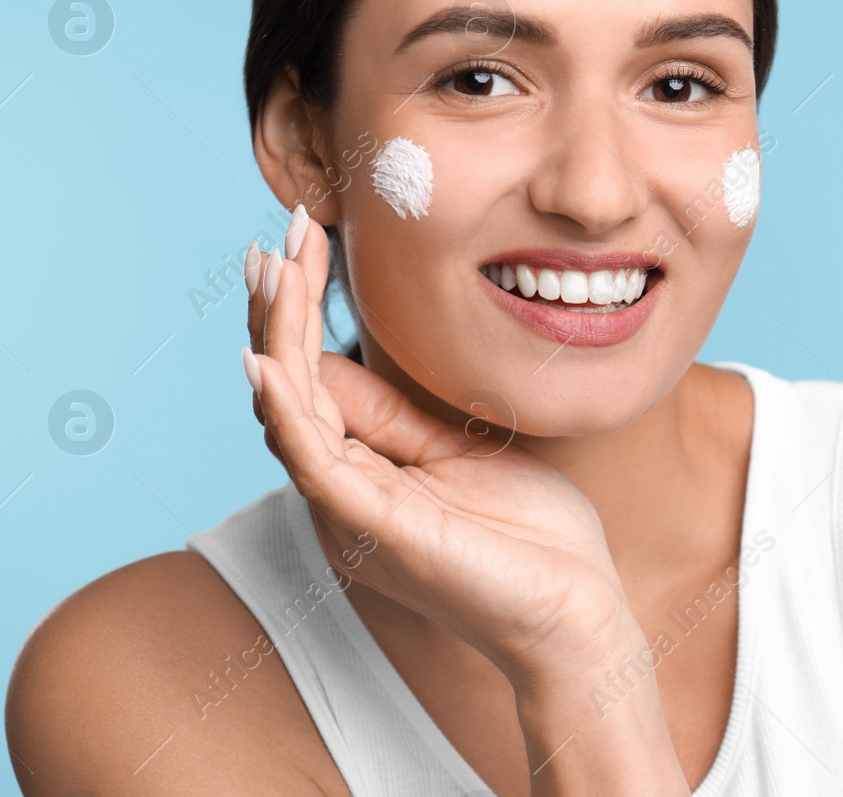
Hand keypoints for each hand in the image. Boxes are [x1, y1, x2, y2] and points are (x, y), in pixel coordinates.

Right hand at [240, 208, 634, 686]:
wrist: (574, 614)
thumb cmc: (528, 539)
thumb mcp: (459, 451)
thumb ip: (396, 416)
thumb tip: (337, 361)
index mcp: (360, 474)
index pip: (309, 377)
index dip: (301, 308)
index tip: (302, 239)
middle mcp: (340, 492)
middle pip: (286, 385)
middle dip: (281, 304)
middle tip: (283, 228)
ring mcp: (350, 512)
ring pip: (289, 411)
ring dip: (276, 335)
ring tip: (272, 266)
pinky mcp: (373, 528)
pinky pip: (314, 460)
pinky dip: (284, 408)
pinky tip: (268, 360)